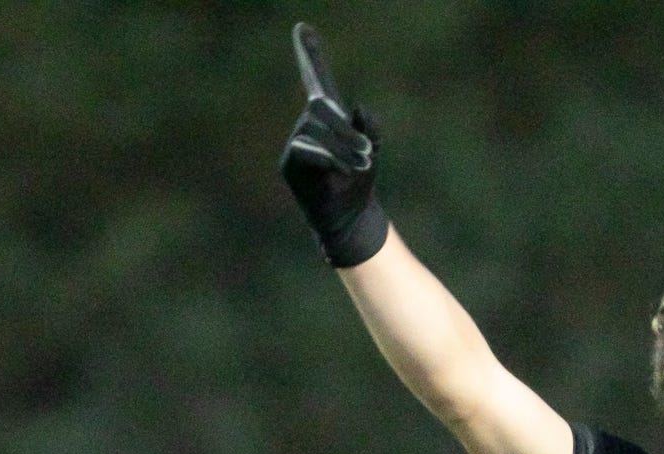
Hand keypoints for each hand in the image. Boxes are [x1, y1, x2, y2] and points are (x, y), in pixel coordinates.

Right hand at [279, 22, 389, 267]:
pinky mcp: (290, 164)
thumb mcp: (373, 148)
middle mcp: (307, 126)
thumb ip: (370, 126)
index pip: (316, 79)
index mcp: (327, 117)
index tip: (301, 27)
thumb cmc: (360, 182)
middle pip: (319, 108)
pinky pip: (307, 150)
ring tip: (361, 165)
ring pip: (316, 131)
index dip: (310, 54)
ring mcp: (296, 144)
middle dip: (344, 129)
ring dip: (342, 148)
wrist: (350, 216)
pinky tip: (343, 172)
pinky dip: (330, 159)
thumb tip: (357, 109)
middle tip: (367, 152)